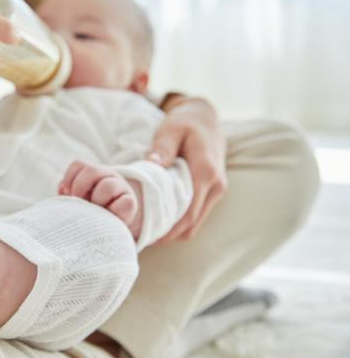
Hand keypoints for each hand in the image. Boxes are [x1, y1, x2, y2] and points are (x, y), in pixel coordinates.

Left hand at [59, 161, 140, 234]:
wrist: (111, 225)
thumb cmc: (88, 212)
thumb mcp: (76, 200)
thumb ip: (67, 194)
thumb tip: (62, 188)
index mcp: (92, 173)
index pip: (78, 165)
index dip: (69, 178)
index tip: (67, 193)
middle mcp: (107, 176)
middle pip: (91, 171)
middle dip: (80, 188)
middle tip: (79, 203)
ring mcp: (120, 187)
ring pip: (107, 186)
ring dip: (97, 200)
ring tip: (95, 211)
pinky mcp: (131, 204)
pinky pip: (125, 203)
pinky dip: (113, 211)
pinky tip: (108, 218)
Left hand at [149, 96, 226, 242]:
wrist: (206, 118)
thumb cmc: (185, 123)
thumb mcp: (171, 129)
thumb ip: (163, 147)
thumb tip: (152, 164)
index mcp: (205, 172)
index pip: (189, 213)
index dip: (168, 230)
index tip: (147, 236)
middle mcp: (216, 185)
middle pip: (192, 223)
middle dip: (168, 235)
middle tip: (141, 239)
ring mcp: (217, 189)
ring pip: (195, 223)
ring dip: (174, 231)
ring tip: (147, 231)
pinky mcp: (213, 191)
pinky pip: (197, 214)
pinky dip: (180, 222)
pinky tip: (159, 220)